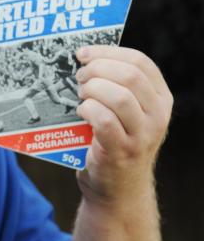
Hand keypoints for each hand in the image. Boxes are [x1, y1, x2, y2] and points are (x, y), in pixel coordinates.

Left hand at [74, 45, 171, 204]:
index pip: (140, 62)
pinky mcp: (122, 151)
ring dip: (92, 89)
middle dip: (97, 69)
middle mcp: (157, 116)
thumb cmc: (114, 140)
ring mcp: (142, 136)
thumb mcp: (127, 111)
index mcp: (161, 99)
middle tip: (79, 76)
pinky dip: (88, 110)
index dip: (108, 52)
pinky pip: (104, 120)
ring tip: (81, 95)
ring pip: (119, 96)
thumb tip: (85, 56)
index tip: (83, 53)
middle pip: (129, 75)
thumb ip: (116, 85)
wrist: (117, 188)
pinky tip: (81, 112)